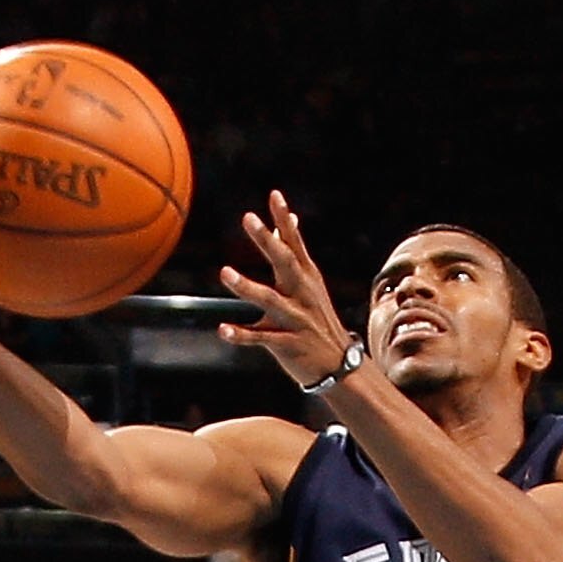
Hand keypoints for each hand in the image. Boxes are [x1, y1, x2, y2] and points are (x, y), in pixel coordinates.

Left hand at [219, 193, 356, 387]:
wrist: (339, 366)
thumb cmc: (317, 319)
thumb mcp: (310, 284)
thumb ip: (295, 252)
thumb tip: (288, 218)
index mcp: (306, 277)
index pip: (295, 244)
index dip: (284, 220)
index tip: (274, 195)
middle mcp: (302, 295)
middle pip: (284, 263)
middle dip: (266, 240)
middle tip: (248, 218)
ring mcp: (296, 320)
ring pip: (269, 300)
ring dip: (246, 286)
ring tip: (225, 272)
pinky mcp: (287, 345)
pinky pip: (260, 339)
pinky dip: (241, 335)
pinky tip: (222, 330)